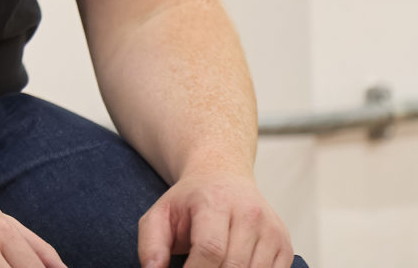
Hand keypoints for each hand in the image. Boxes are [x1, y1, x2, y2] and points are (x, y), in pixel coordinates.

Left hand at [139, 169, 293, 267]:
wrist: (222, 177)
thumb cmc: (191, 200)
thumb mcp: (160, 214)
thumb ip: (151, 243)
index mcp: (215, 203)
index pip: (210, 249)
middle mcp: (249, 214)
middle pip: (234, 266)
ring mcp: (271, 230)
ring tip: (213, 267)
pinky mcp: (285, 245)